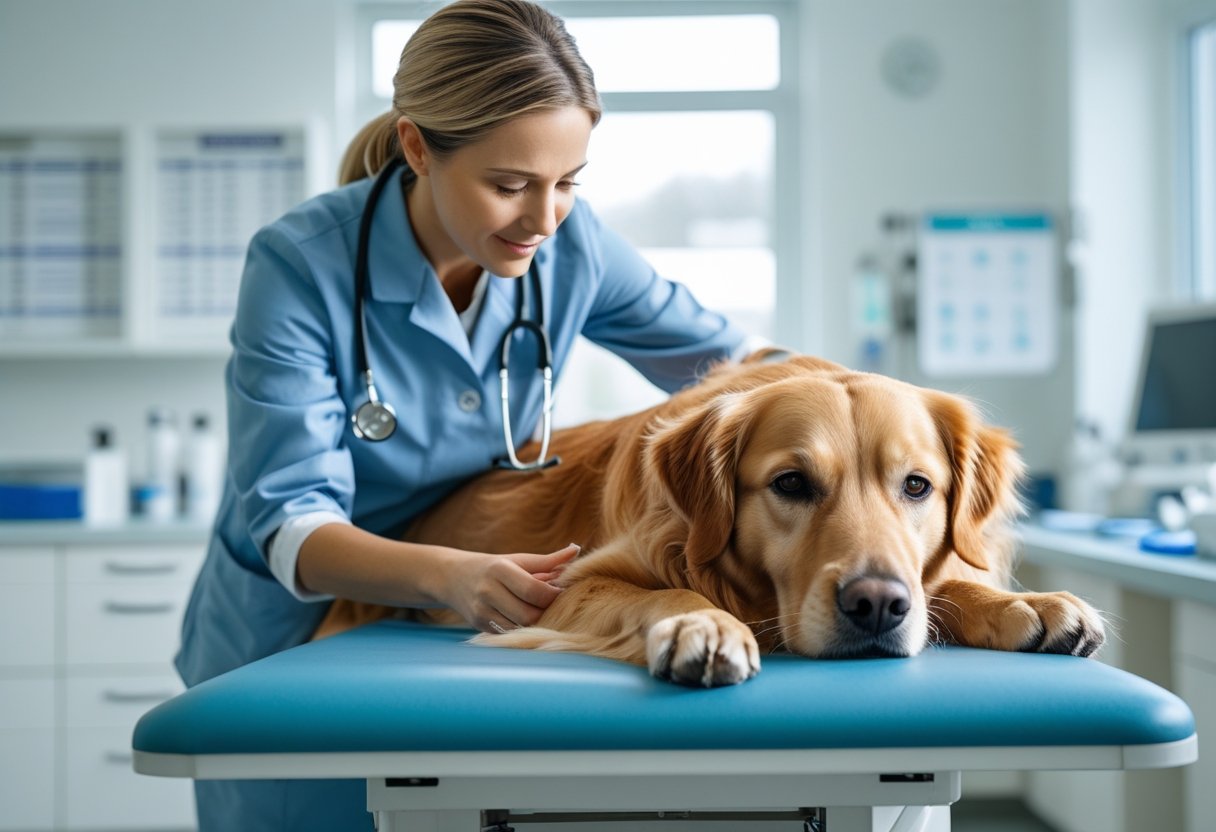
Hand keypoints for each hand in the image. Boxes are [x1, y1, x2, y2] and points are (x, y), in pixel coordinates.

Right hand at [437, 543, 579, 632]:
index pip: (533, 590)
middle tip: (554, 606)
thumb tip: (576, 550)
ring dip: (535, 623)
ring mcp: (481, 611)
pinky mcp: (479, 625)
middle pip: (528, 614)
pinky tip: (526, 620)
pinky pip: (509, 634)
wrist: (454, 577)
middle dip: (546, 612)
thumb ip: (548, 560)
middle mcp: (488, 591)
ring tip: (541, 612)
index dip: (552, 595)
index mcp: (500, 570)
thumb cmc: (495, 567)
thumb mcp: (518, 560)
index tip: (560, 592)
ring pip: (519, 628)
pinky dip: (522, 630)